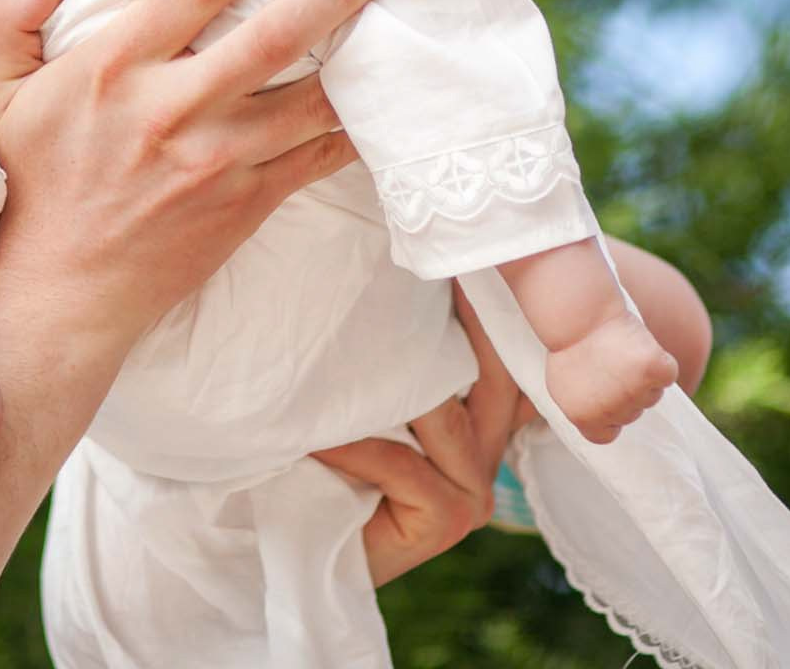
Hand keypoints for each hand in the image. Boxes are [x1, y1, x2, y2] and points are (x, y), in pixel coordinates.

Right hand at [0, 0, 388, 347]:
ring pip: (310, 99)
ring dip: (357, 54)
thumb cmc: (30, 183)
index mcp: (114, 68)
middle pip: (274, 35)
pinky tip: (380, 96)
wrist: (60, 294)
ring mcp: (217, 160)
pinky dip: (352, 126)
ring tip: (392, 15)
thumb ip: (4, 18)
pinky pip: (316, 157)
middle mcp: (173, 109)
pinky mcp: (246, 203)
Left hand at [312, 287, 522, 584]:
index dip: (490, 301)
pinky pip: (402, 463)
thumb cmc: (317, 458)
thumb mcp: (360, 392)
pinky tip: (313, 432)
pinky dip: (353, 444)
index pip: (505, 351)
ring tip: (334, 349)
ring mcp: (472, 491)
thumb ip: (391, 349)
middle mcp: (488, 451)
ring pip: (446, 415)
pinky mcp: (445, 522)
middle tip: (423, 265)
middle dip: (461, 319)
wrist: (283, 543)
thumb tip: (392, 262)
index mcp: (480, 417)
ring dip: (384, 385)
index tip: (459, 246)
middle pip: (496, 372)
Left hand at [544, 310, 676, 443]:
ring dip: (643, 376)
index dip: (609, 414)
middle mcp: (611, 412)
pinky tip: (640, 345)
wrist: (578, 314)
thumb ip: (585, 407)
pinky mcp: (654, 371)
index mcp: (584, 419)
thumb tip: (602, 423)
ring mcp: (634, 393)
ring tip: (621, 351)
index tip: (604, 392)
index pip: (608, 434)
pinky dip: (661, 360)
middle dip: (627, 390)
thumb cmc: (570, 344)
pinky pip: (667, 374)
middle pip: (634, 411)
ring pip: (652, 394)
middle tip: (611, 362)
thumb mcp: (563, 385)